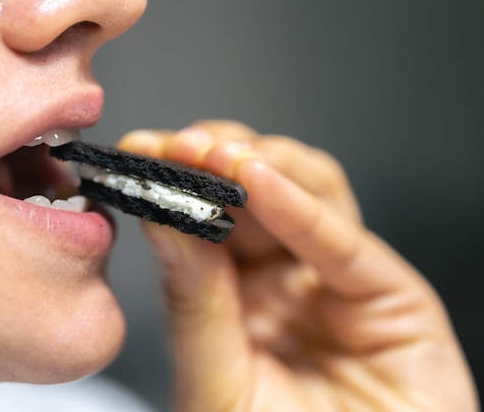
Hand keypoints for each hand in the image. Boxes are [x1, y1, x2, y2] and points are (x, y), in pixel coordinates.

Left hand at [118, 120, 477, 411]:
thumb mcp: (216, 386)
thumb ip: (193, 307)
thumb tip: (161, 221)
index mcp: (234, 301)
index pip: (202, 226)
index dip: (172, 185)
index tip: (139, 153)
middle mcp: (283, 282)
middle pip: (251, 196)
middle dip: (212, 159)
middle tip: (174, 143)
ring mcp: (333, 281)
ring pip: (305, 195)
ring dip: (258, 164)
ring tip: (213, 152)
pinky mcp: (390, 293)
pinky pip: (342, 242)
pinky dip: (300, 207)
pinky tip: (259, 179)